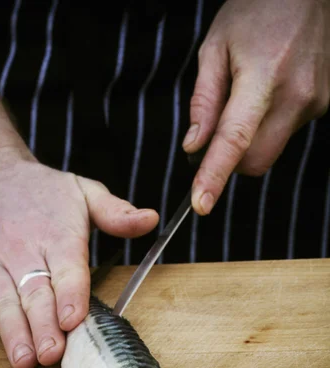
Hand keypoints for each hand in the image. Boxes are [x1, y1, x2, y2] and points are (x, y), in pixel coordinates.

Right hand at [0, 148, 157, 367]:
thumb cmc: (40, 189)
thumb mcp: (83, 190)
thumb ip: (116, 212)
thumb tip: (150, 220)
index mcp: (57, 235)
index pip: (66, 269)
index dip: (70, 295)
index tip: (73, 320)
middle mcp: (22, 249)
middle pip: (35, 293)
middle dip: (44, 326)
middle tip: (52, 355)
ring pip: (2, 301)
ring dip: (12, 333)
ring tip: (23, 360)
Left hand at [183, 0, 329, 214]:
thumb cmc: (257, 10)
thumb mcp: (215, 48)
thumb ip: (204, 102)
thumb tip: (194, 146)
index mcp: (263, 76)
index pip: (235, 139)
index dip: (215, 175)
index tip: (201, 204)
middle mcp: (295, 95)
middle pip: (255, 161)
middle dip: (230, 162)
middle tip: (212, 137)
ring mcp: (315, 102)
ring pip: (270, 150)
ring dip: (250, 140)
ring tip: (247, 97)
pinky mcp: (323, 104)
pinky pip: (285, 133)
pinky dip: (268, 126)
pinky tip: (269, 92)